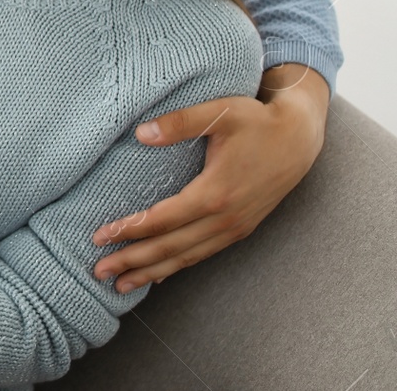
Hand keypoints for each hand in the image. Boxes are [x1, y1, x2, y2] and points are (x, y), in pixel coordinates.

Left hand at [91, 66, 328, 291]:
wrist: (298, 139)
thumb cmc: (257, 121)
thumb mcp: (220, 112)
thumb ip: (180, 122)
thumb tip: (141, 133)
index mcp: (216, 192)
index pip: (163, 219)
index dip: (130, 230)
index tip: (100, 236)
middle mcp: (225, 218)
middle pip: (170, 246)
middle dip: (133, 261)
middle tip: (98, 271)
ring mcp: (235, 228)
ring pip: (186, 257)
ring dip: (152, 271)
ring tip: (120, 284)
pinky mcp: (240, 229)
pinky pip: (203, 254)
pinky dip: (178, 266)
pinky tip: (158, 275)